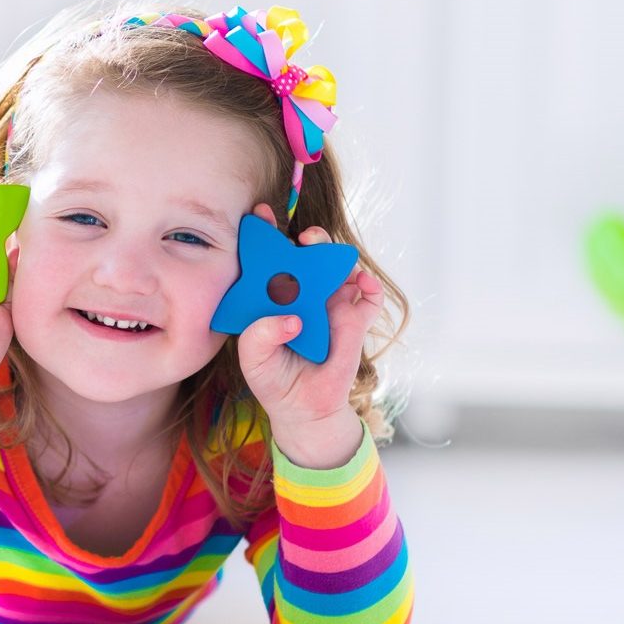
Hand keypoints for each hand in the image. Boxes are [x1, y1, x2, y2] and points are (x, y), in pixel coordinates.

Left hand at [235, 203, 382, 467]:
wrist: (300, 408)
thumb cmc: (272, 376)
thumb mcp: (253, 356)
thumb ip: (260, 335)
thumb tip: (291, 319)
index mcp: (273, 294)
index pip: (270, 256)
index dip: (266, 232)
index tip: (259, 215)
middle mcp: (304, 292)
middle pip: (308, 254)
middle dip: (307, 237)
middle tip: (302, 238)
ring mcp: (331, 304)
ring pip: (339, 267)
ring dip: (335, 253)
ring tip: (324, 251)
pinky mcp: (354, 321)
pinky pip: (369, 297)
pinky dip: (370, 286)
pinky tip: (362, 283)